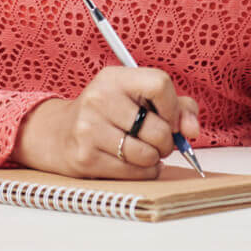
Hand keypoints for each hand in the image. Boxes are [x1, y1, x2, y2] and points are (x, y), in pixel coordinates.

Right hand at [11, 65, 200, 179]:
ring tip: (144, 150)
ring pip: (147, 154)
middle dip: (167, 141)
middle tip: (158, 140)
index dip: (174, 107)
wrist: (58, 133)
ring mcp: (90, 129)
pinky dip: (143, 171)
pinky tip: (133, 162)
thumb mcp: (139, 97)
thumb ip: (177, 107)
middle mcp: (99, 99)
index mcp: (114, 78)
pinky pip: (134, 172)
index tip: (170, 119)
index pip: (160, 84)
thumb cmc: (110, 113)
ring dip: (154, 158)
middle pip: (158, 128)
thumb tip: (192, 130)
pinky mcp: (86, 158)